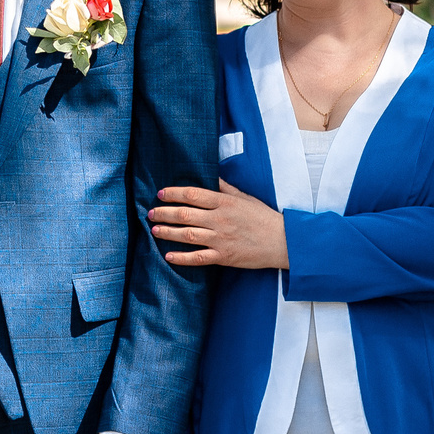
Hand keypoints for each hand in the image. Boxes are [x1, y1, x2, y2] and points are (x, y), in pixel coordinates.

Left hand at [149, 179, 287, 268]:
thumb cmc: (263, 217)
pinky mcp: (224, 256)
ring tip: (154, 230)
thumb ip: (225, 188)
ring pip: (187, 235)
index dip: (174, 193)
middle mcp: (220, 219)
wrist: (282, 242)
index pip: (193, 194)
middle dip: (164, 213)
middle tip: (151, 213)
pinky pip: (198, 257)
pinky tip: (168, 255)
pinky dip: (182, 257)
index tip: (160, 194)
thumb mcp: (245, 197)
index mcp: (225, 203)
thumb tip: (211, 175)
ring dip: (168, 232)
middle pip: (185, 214)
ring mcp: (221, 239)